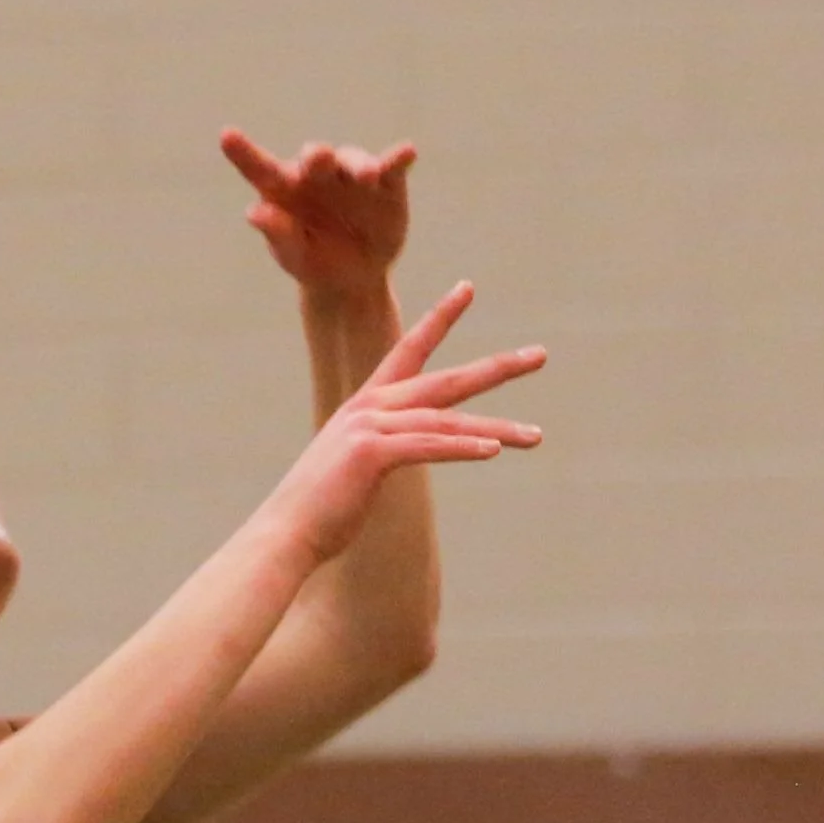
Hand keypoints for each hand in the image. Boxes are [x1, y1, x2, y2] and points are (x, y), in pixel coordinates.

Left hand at [222, 130, 414, 299]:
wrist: (351, 280)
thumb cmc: (312, 262)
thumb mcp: (293, 255)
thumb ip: (278, 233)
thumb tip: (255, 213)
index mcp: (285, 189)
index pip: (261, 169)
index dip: (243, 153)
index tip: (226, 137)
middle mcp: (318, 175)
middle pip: (316, 159)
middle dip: (318, 157)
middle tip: (319, 159)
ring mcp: (352, 175)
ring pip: (354, 161)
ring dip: (360, 166)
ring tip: (367, 176)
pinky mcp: (386, 183)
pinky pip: (392, 167)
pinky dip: (399, 158)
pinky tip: (407, 153)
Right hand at [265, 281, 543, 568]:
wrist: (284, 534)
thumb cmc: (318, 512)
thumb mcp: (353, 470)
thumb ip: (380, 452)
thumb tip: (400, 454)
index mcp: (365, 406)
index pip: (409, 351)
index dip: (440, 319)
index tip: (467, 288)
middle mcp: (369, 408)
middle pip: (446, 380)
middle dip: (496, 368)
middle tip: (539, 355)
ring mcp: (370, 428)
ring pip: (448, 421)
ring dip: (497, 429)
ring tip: (536, 436)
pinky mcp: (372, 454)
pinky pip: (429, 446)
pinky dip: (463, 448)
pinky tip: (494, 450)